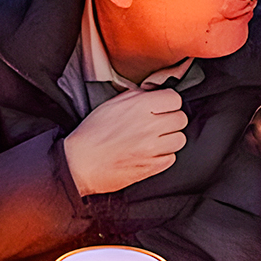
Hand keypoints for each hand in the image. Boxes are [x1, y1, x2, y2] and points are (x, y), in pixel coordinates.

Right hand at [63, 87, 187, 196]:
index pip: (175, 99)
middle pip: (181, 118)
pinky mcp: (152, 167)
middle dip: (170, 119)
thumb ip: (137, 95)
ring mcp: (152, 148)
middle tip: (157, 123)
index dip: (168, 102)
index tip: (161, 107)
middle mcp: (150, 126)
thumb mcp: (112, 104)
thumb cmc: (92, 132)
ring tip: (155, 139)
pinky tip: (150, 153)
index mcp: (140, 106)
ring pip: (179, 139)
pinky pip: (171, 158)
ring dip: (169, 138)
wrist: (80, 163)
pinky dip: (163, 156)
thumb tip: (155, 93)